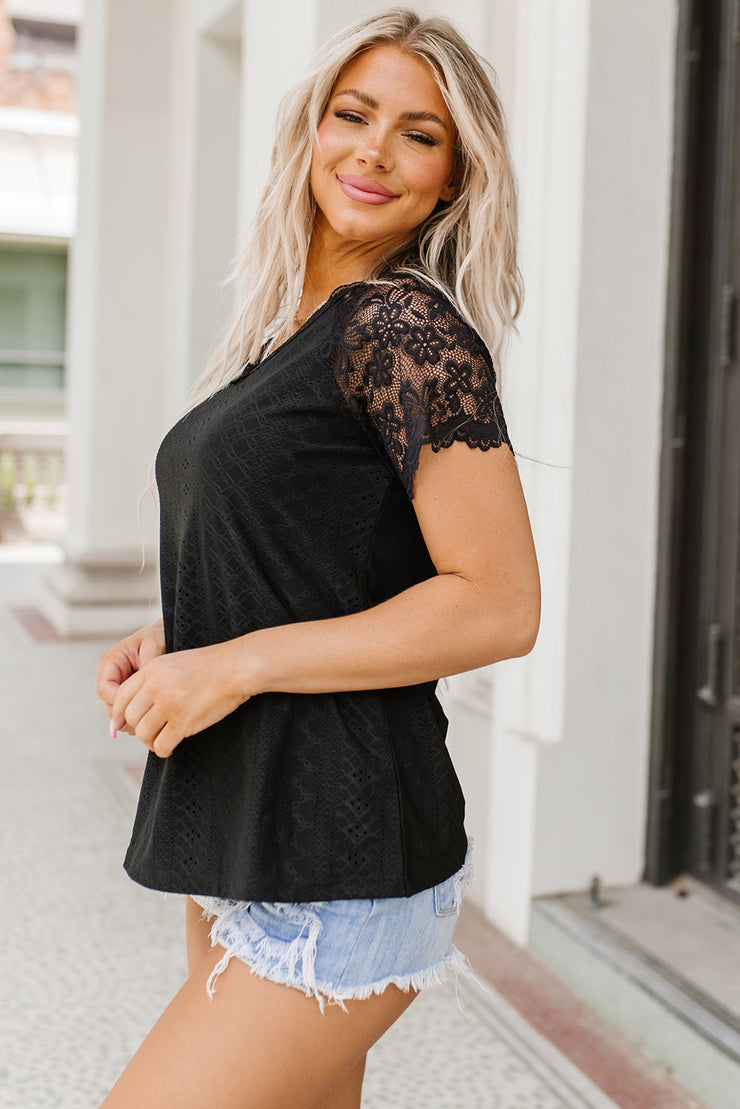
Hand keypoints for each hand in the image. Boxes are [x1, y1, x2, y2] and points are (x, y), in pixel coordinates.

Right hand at [97, 620, 165, 726]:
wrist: (168, 631)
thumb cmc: (159, 635)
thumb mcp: (154, 648)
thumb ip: (145, 670)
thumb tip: (141, 694)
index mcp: (111, 661)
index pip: (105, 690)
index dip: (119, 702)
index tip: (140, 707)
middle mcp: (110, 675)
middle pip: (109, 705)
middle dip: (127, 714)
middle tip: (150, 716)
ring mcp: (118, 685)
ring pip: (118, 712)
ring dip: (134, 717)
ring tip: (155, 713)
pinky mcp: (128, 692)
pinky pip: (128, 710)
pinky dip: (139, 714)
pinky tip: (155, 711)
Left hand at [109, 641, 249, 757]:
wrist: (236, 667)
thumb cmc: (210, 666)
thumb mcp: (174, 663)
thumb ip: (153, 680)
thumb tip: (134, 706)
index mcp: (151, 670)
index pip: (120, 697)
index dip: (118, 715)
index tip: (120, 725)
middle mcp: (155, 686)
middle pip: (130, 717)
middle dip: (138, 729)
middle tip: (151, 733)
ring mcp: (168, 704)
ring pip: (143, 733)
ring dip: (150, 741)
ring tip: (162, 740)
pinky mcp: (182, 721)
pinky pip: (161, 745)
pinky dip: (163, 750)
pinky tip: (171, 747)